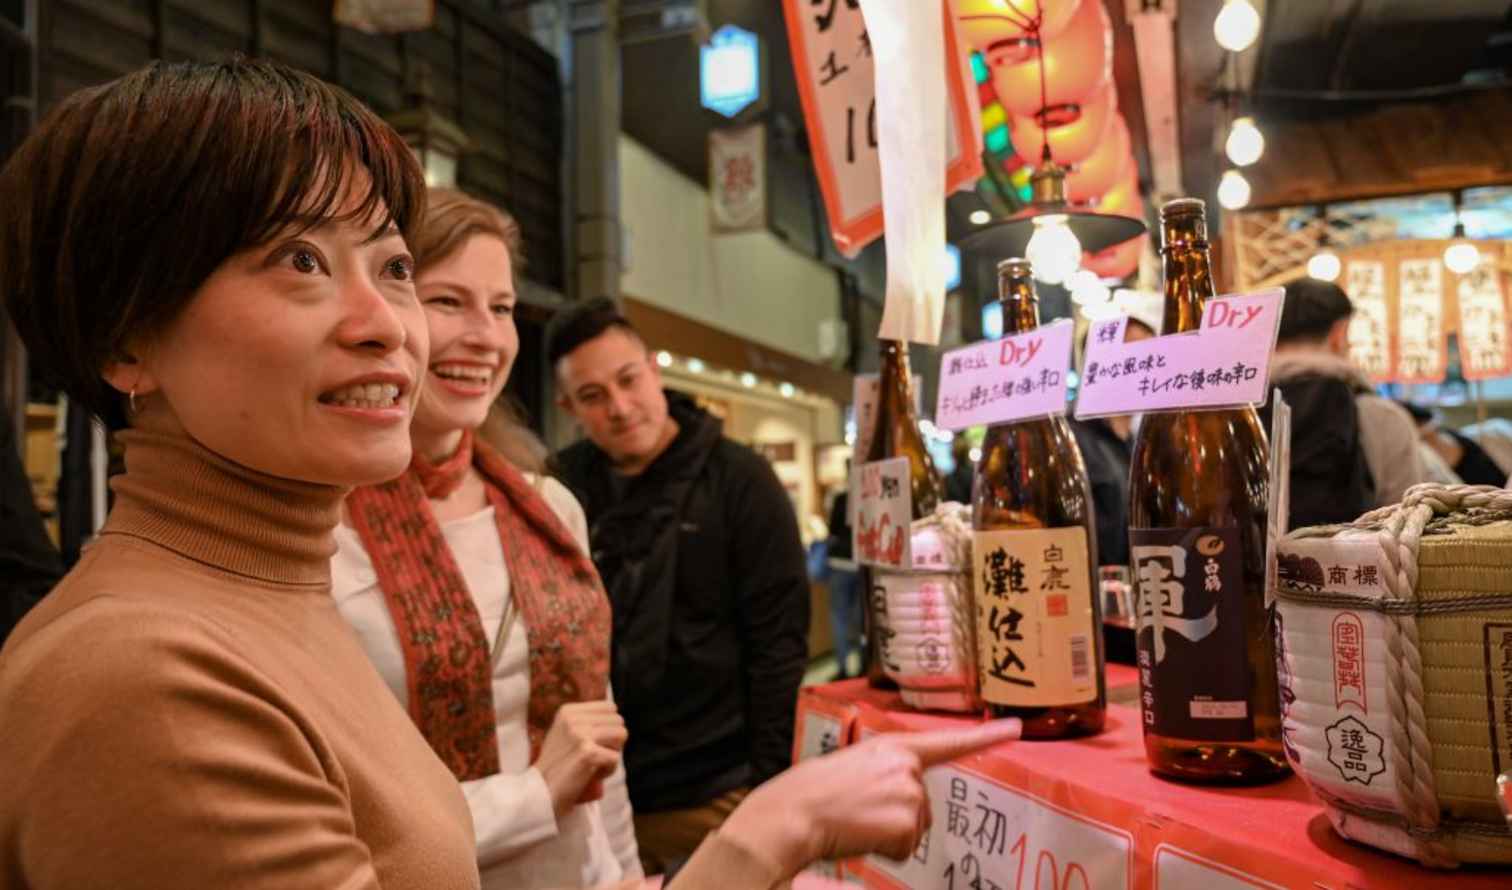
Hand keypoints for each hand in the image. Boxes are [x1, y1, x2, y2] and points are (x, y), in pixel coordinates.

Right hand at [535, 701, 627, 818]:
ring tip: (593, 764)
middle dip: (613, 740)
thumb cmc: (556, 766)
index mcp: (568, 711)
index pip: (610, 707)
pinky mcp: (588, 753)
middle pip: (618, 721)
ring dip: (612, 754)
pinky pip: (616, 758)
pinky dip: (608, 771)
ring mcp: (581, 734)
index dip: (609, 727)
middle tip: (593, 756)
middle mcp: (574, 719)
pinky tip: (591, 775)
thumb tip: (615, 715)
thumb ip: (584, 721)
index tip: (592, 743)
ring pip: (621, 736)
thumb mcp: (564, 733)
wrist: (539, 792)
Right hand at [720, 720, 1021, 876]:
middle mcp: (906, 765)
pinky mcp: (906, 821)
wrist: (794, 813)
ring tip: (855, 822)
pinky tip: (860, 835)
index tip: (1016, 729)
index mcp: (891, 747)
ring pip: (915, 829)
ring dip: (888, 834)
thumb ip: (884, 773)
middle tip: (858, 811)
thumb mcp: (852, 767)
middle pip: (922, 805)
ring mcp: (909, 793)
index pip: (946, 741)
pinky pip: (905, 847)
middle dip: (895, 817)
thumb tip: (907, 802)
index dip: (985, 735)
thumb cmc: (812, 793)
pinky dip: (884, 849)